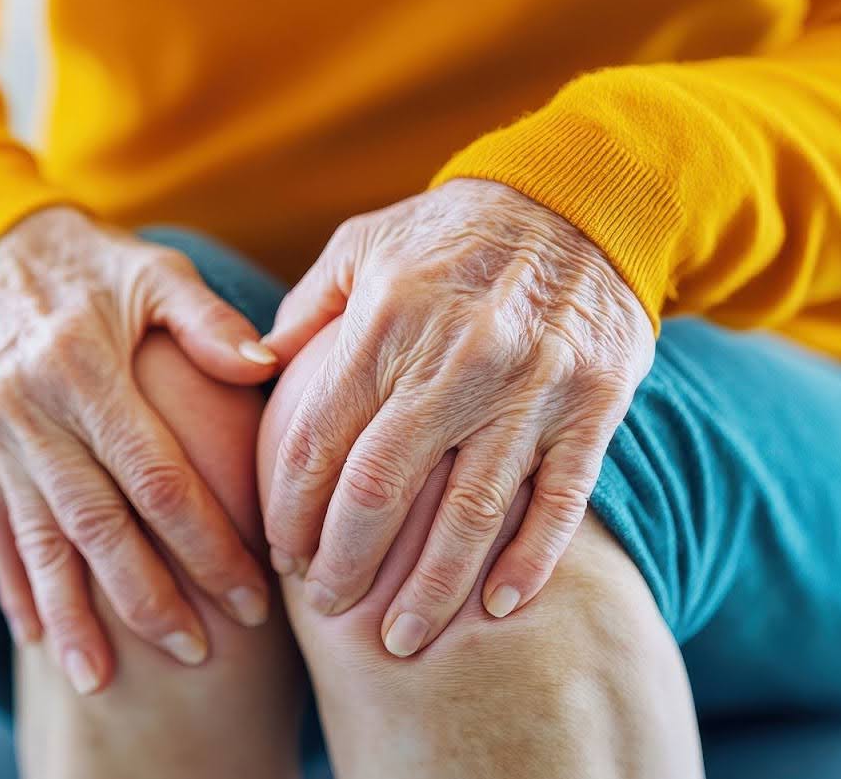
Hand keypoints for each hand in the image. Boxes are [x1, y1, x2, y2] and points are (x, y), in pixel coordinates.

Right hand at [0, 207, 277, 692]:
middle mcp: (26, 403)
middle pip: (94, 522)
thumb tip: (269, 366)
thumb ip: (209, 321)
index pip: (155, 475)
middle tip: (196, 652)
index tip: (251, 595)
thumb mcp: (156, 272)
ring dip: (72, 614)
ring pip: (36, 539)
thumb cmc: (99, 268)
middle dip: (146, 597)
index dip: (206, 542)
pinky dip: (16, 584)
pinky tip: (41, 637)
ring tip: (100, 679)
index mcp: (80, 362)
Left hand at [262, 179, 653, 656]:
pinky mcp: (594, 406)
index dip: (290, 510)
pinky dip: (532, 561)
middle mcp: (457, 359)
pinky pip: (560, 499)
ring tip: (400, 641)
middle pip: (382, 488)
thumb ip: (305, 314)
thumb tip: (245, 374)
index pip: (318, 440)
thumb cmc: (448, 231)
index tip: (280, 556)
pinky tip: (498, 609)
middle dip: (345, 562)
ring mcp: (531, 387)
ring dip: (431, 587)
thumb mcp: (361, 246)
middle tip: (326, 610)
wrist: (582, 198)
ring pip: (470, 511)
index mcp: (387, 320)